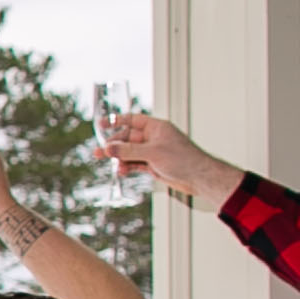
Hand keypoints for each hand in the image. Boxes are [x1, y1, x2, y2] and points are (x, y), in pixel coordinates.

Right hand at [104, 110, 237, 206]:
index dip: (117, 121)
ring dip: (120, 158)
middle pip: (128, 139)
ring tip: (110, 164)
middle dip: (115, 145)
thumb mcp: (152, 153)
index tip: (101, 124)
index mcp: (157, 128)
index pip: (133, 120)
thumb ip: (129, 151)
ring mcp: (153, 152)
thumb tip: (109, 149)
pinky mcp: (154, 165)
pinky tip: (122, 171)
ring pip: (130, 153)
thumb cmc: (183, 159)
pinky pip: (135, 164)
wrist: (199, 177)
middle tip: (100, 152)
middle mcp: (154, 138)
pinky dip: (128, 167)